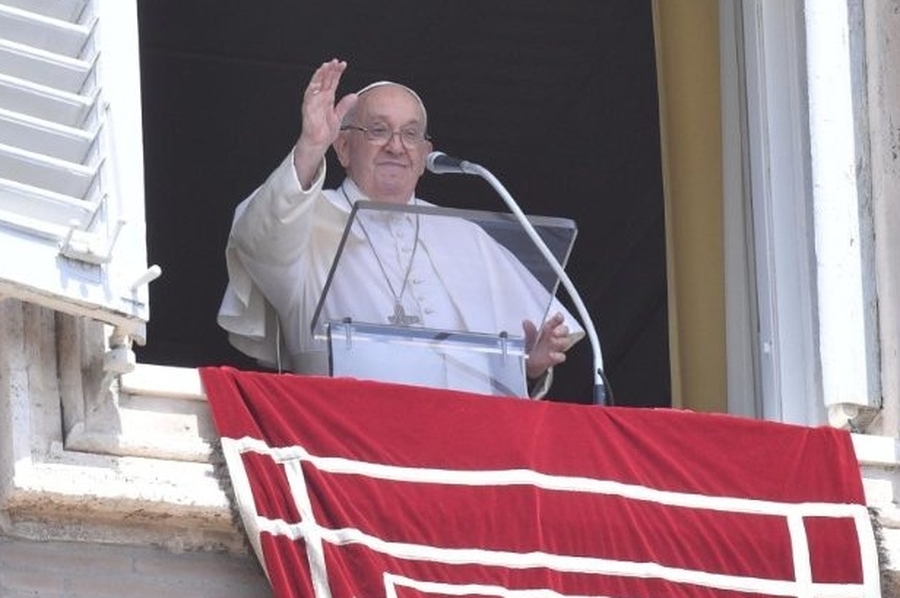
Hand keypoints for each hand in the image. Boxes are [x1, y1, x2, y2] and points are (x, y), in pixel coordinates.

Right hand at [293, 59, 358, 186]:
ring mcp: (313, 102)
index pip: (332, 82)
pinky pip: (310, 96)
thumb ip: (345, 105)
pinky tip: (318, 80)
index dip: (336, 73)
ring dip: (320, 75)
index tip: (342, 64)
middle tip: (335, 61)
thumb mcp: (339, 116)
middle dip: (329, 70)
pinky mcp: (308, 108)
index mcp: (327, 99)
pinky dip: (313, 88)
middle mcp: (319, 98)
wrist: (318, 143)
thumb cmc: (324, 131)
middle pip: (324, 80)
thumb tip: (354, 96)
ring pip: (316, 85)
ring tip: (325, 66)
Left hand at [523, 312, 569, 379]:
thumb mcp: (527, 338)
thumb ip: (528, 331)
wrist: (526, 364)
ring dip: (561, 341)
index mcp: (548, 328)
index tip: (558, 317)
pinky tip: (551, 355)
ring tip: (552, 341)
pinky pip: (561, 356)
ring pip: (566, 341)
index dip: (559, 318)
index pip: (557, 320)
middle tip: (555, 332)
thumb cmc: (529, 347)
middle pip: (564, 330)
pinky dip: (558, 356)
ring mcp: (556, 347)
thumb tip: (526, 322)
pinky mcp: (555, 358)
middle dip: (562, 330)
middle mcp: (554, 336)